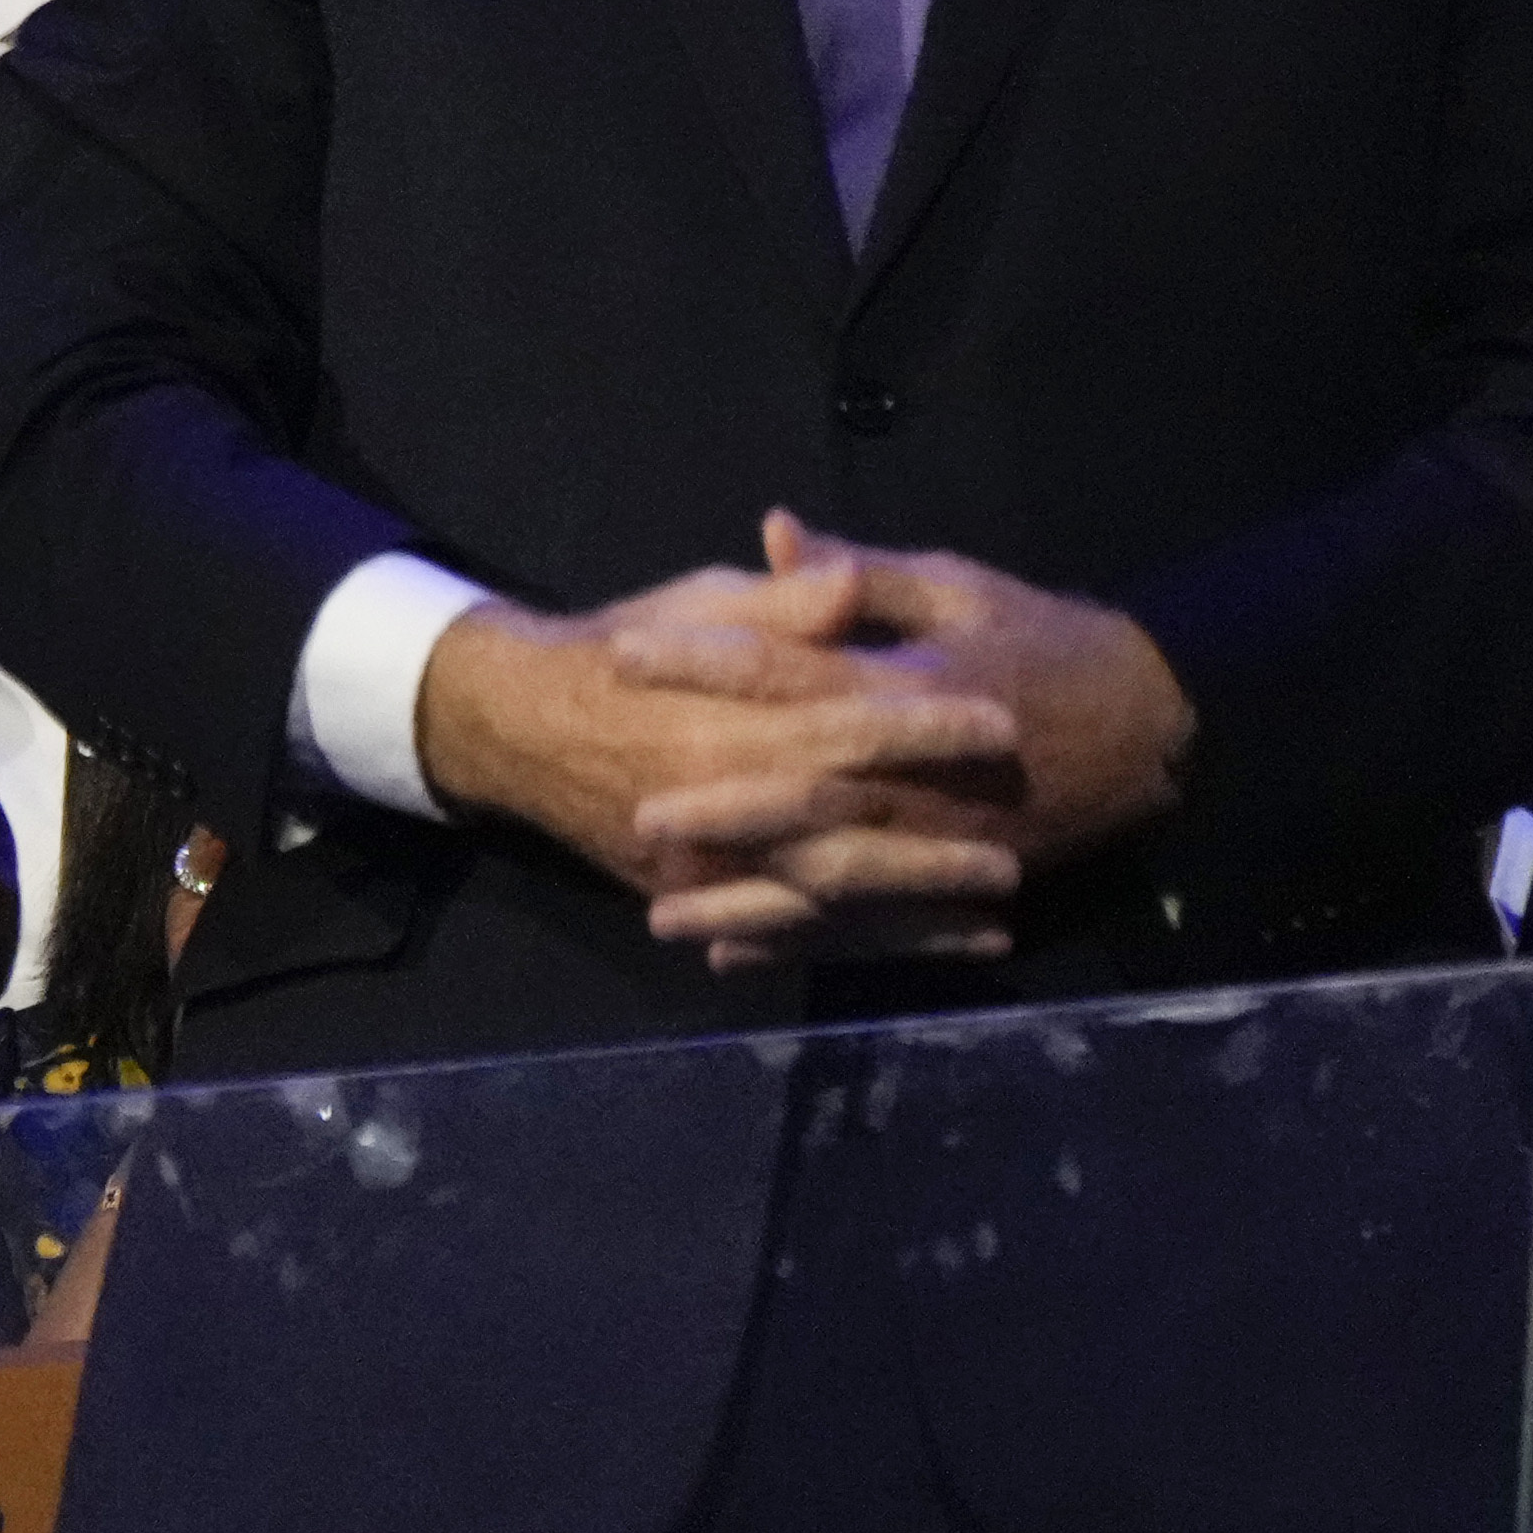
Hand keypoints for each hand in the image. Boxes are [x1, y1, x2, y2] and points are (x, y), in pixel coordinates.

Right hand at [415, 537, 1024, 967]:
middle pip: (841, 834)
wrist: (518, 721)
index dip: (924, 726)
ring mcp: (702, 865)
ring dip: (912, 915)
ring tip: (995, 919)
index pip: (841, 725)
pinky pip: (784, 934)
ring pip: (821, 902)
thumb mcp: (698, 602)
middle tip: (1014, 859)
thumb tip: (849, 582)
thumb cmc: (622, 648)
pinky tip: (928, 951)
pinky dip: (859, 948)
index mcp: (722, 721)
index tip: (1000, 722)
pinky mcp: (695, 898)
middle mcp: (716, 804)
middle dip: (932, 852)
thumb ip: (780, 605)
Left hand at [605, 512, 1190, 964]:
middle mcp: (917, 776)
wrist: (1157, 729)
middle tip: (637, 816)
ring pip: (831, 881)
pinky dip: (803, 945)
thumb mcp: (960, 586)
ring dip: (748, 903)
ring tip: (663, 915)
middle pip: (805, 795)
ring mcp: (938, 845)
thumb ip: (861, 572)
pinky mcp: (955, 888)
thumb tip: (773, 532)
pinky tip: (733, 954)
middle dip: (721, 809)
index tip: (627, 652)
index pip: (790, 670)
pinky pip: (870, 926)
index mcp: (909, 688)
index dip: (705, 660)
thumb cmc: (1045, 642)